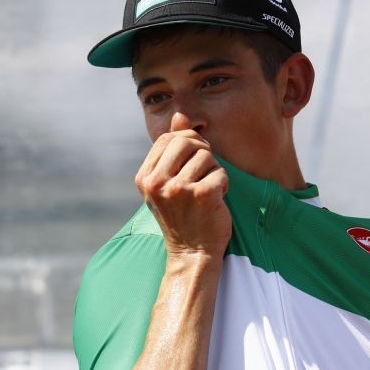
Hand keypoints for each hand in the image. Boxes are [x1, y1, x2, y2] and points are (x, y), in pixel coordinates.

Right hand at [135, 113, 230, 257]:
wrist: (192, 253)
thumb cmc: (183, 216)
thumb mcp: (169, 182)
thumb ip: (172, 149)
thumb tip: (180, 116)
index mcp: (144, 177)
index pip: (168, 138)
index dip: (187, 144)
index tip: (193, 164)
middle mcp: (157, 182)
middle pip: (188, 142)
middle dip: (202, 154)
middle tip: (203, 176)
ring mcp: (178, 189)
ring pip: (207, 156)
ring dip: (213, 172)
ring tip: (208, 192)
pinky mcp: (202, 195)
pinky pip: (221, 173)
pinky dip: (224, 186)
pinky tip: (216, 202)